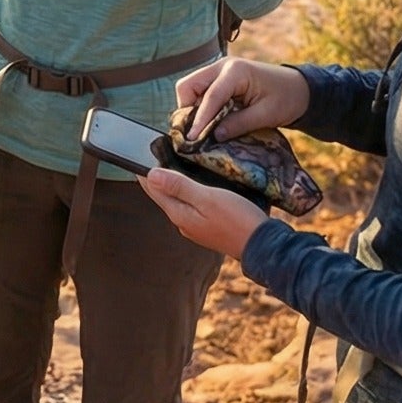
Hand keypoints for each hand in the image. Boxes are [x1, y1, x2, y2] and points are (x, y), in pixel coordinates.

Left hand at [141, 167, 271, 261]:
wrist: (263, 247)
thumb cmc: (237, 220)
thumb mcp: (207, 198)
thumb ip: (179, 186)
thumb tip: (150, 175)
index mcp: (179, 214)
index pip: (154, 189)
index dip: (145, 172)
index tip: (137, 155)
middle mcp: (183, 223)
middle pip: (164, 196)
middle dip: (157, 177)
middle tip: (154, 156)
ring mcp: (196, 227)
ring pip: (178, 201)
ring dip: (173, 185)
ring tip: (171, 167)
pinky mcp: (208, 228)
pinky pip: (191, 206)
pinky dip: (188, 193)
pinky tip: (195, 186)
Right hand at [176, 57, 308, 141]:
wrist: (299, 88)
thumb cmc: (287, 99)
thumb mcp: (267, 114)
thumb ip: (239, 124)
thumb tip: (214, 136)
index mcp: (236, 71)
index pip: (210, 96)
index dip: (200, 119)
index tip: (192, 138)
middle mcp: (221, 66)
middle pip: (188, 85)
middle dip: (187, 109)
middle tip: (195, 132)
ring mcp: (218, 71)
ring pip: (190, 88)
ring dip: (192, 108)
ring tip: (203, 128)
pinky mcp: (219, 79)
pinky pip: (199, 92)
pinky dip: (200, 106)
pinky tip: (209, 121)